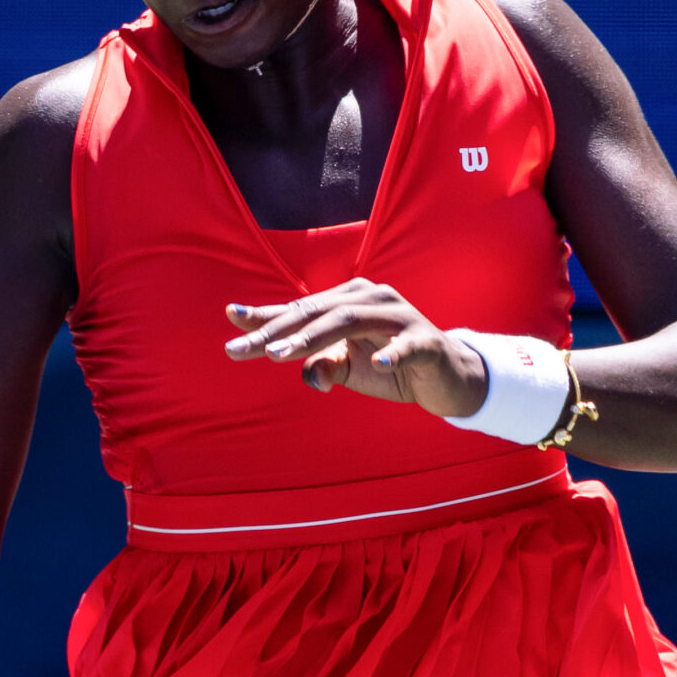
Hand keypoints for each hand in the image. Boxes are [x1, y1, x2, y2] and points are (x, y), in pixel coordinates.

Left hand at [223, 279, 489, 417]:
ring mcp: (400, 316)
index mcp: (347, 301)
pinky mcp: (427, 340)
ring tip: (280, 356)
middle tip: (242, 350)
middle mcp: (370, 298)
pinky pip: (407, 345)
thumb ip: (321, 366)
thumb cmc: (388, 367)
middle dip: (276, 331)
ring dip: (313, 338)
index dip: (266, 315)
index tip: (231, 317)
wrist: (445, 378)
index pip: (300, 308)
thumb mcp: (347, 369)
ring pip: (349, 320)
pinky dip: (392, 354)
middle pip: (316, 312)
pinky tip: (377, 364)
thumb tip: (308, 374)